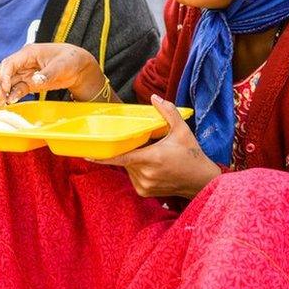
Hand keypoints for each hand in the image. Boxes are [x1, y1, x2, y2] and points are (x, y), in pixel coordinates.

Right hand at [0, 43, 106, 105]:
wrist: (79, 66)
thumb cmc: (70, 59)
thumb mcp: (61, 66)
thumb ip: (47, 74)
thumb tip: (35, 80)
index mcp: (29, 53)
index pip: (9, 63)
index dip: (3, 76)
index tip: (5, 89)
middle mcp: (24, 62)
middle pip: (3, 72)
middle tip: (0, 99)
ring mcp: (26, 72)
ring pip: (7, 81)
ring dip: (2, 92)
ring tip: (2, 104)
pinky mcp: (30, 81)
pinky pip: (16, 88)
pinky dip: (11, 95)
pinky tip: (9, 102)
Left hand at [92, 95, 220, 198]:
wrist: (201, 181)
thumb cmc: (192, 155)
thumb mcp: (182, 130)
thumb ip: (167, 112)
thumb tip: (154, 97)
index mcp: (151, 158)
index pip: (120, 157)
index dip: (103, 156)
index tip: (87, 153)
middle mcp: (145, 173)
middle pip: (125, 159)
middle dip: (130, 150)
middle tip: (145, 145)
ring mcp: (144, 185)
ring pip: (128, 168)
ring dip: (134, 160)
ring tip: (153, 156)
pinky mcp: (144, 192)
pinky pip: (133, 177)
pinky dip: (137, 170)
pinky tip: (153, 167)